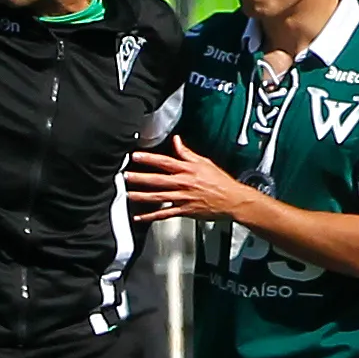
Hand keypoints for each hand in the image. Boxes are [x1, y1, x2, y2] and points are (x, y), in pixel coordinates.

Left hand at [127, 137, 250, 222]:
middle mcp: (183, 183)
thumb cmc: (220, 181)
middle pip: (158, 180)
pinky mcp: (184, 211)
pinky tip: (139, 217)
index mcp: (187, 170)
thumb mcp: (204, 162)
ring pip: (158, 197)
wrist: (232, 200)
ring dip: (141, 196)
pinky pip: (164, 214)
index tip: (135, 156)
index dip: (149, 159)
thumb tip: (176, 141)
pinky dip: (151, 216)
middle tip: (126, 176)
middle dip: (140, 178)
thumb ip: (187, 153)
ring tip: (128, 194)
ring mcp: (182, 198)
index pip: (165, 162)